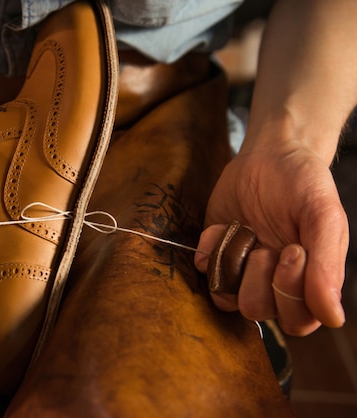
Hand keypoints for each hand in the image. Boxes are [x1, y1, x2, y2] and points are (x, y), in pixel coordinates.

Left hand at [195, 143, 347, 335]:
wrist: (270, 156)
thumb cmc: (304, 185)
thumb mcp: (324, 217)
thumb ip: (327, 266)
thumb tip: (333, 317)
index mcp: (308, 282)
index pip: (297, 320)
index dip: (290, 292)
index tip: (292, 250)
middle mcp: (273, 284)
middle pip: (257, 311)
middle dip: (259, 276)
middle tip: (268, 244)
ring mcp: (241, 271)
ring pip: (226, 298)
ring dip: (234, 261)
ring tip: (247, 233)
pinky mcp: (214, 254)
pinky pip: (204, 270)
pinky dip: (211, 247)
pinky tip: (227, 226)